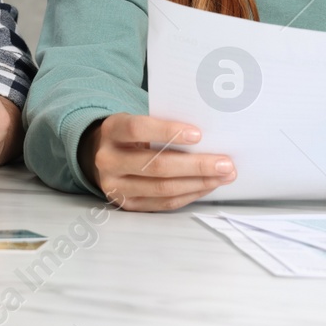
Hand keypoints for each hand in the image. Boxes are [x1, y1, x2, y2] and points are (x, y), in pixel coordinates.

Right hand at [77, 113, 234, 211]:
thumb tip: (207, 137)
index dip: (168, 132)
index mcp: (112, 131)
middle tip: (224, 163)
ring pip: (163, 188)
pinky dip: (189, 194)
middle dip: (196, 165)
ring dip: (199, 183)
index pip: (138, 130)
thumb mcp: (136, 120)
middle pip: (156, 166)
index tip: (198, 134)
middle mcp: (109, 160)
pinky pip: (163, 203)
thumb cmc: (129, 135)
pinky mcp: (127, 205)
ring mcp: (115, 187)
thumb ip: (161, 126)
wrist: (100, 155)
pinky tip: (206, 186)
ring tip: (223, 176)